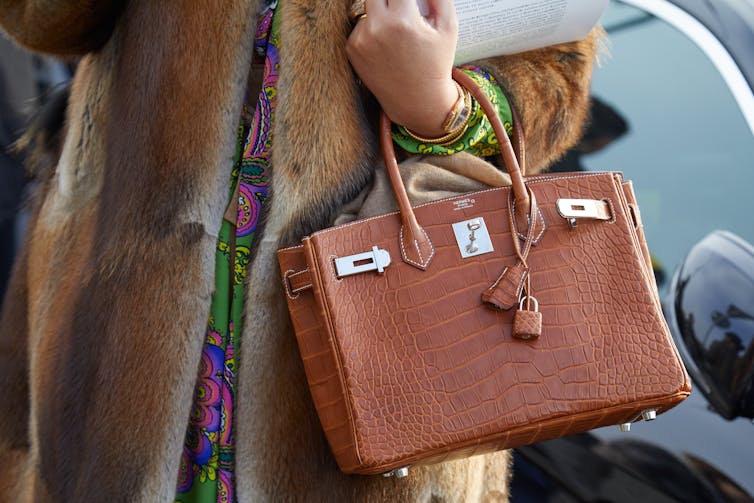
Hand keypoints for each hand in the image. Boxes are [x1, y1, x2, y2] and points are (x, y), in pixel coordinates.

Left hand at [346, 0, 458, 136]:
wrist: (417, 101)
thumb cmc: (436, 62)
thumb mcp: (447, 26)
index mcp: (402, 20)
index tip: (409, 2)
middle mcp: (377, 28)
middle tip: (401, 9)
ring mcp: (361, 39)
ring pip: (369, 6)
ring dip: (382, 10)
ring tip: (399, 32)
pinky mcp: (352, 49)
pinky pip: (360, 24)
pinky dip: (372, 27)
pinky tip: (387, 45)